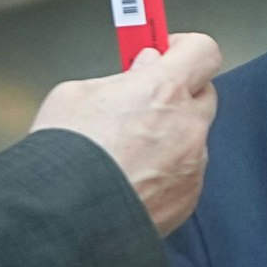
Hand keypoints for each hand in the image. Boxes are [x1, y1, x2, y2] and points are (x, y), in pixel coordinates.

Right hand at [31, 33, 221, 236]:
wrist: (63, 218)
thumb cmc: (65, 155)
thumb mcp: (75, 94)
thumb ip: (120, 78)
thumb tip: (141, 71)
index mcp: (163, 90)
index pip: (203, 51)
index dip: (183, 48)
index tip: (163, 53)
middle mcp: (188, 127)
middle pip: (203, 94)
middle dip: (177, 93)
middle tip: (142, 100)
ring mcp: (192, 166)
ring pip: (193, 138)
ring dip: (170, 136)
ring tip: (126, 150)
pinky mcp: (187, 199)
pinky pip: (185, 174)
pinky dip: (165, 172)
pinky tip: (130, 179)